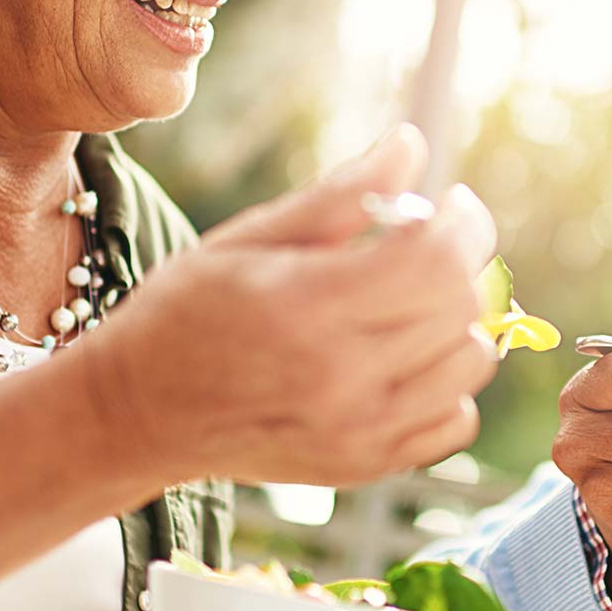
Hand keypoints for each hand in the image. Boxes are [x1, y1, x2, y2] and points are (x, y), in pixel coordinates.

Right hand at [99, 124, 498, 486]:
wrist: (141, 413)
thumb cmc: (185, 314)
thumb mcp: (248, 240)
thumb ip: (337, 196)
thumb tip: (411, 144)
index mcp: (306, 307)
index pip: (436, 260)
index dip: (462, 222)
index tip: (451, 204)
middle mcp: (341, 378)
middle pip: (460, 308)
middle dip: (460, 263)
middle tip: (426, 248)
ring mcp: (359, 432)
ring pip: (470, 365)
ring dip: (457, 323)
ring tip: (412, 306)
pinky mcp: (365, 466)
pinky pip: (456, 422)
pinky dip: (448, 386)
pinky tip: (407, 363)